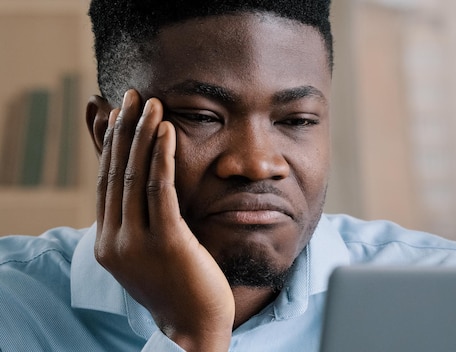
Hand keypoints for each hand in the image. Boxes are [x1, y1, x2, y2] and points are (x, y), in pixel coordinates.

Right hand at [94, 90, 233, 350]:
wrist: (194, 328)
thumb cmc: (179, 287)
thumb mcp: (151, 252)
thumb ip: (143, 223)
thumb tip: (146, 189)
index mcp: (108, 242)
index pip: (105, 183)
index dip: (112, 146)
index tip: (120, 115)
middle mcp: (114, 241)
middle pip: (116, 173)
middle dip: (124, 131)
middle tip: (133, 97)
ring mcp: (137, 243)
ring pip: (136, 177)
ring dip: (143, 136)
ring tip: (151, 104)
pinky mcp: (167, 243)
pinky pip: (161, 191)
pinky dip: (162, 157)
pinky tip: (167, 132)